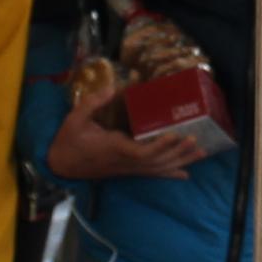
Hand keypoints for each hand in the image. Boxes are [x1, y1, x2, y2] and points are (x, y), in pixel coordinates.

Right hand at [47, 108, 201, 181]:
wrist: (61, 164)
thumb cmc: (68, 140)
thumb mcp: (75, 118)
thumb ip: (93, 103)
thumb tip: (113, 88)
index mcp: (114, 148)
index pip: (141, 152)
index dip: (160, 146)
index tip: (174, 135)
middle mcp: (125, 161)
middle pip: (157, 161)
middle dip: (178, 152)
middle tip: (196, 140)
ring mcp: (127, 168)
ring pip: (158, 169)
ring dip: (180, 161)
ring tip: (200, 153)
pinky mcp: (127, 170)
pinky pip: (152, 174)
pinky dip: (170, 173)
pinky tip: (185, 174)